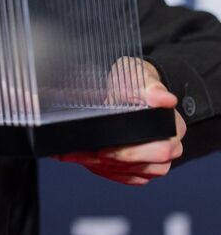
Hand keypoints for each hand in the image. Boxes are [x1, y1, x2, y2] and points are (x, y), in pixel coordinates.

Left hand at [54, 61, 185, 184]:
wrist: (127, 87)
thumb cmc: (134, 81)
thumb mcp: (139, 76)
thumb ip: (151, 87)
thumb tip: (164, 98)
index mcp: (173, 127)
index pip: (160, 150)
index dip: (130, 152)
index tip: (105, 148)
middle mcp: (169, 147)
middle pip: (144, 166)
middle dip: (111, 160)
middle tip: (85, 153)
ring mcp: (155, 160)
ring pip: (132, 174)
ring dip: (104, 167)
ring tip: (79, 156)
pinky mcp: (141, 167)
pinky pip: (126, 176)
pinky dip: (105, 170)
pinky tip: (87, 161)